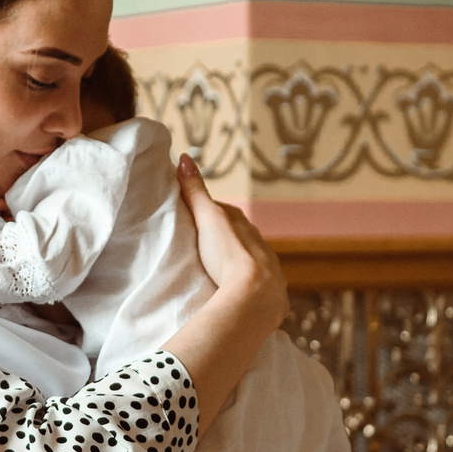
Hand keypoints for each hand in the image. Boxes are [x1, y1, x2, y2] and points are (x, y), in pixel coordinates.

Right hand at [177, 156, 284, 328]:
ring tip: (216, 269)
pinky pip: (254, 280)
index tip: (189, 219)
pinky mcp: (268, 289)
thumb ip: (196, 192)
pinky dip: (244, 280)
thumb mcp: (208, 218)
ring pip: (247, 256)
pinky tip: (234, 287)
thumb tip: (184, 157)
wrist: (256, 294)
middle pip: (235, 233)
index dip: (205, 213)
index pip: (221, 211)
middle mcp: (258, 240)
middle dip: (221, 237)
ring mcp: (266, 264)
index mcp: (241, 222)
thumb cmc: (229, 254)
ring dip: (234, 260)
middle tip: (199, 245)